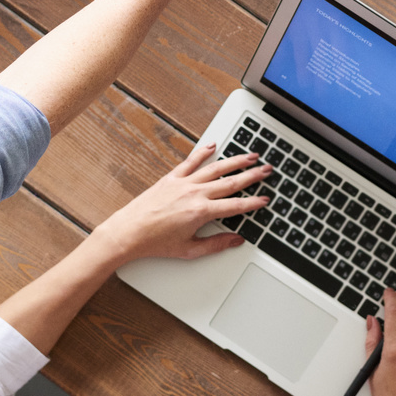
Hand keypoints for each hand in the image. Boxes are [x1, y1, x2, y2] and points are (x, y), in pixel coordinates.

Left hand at [88, 142, 268, 264]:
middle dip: (252, 175)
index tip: (264, 199)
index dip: (252, 203)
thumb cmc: (155, 242)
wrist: (129, 232)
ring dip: (234, 160)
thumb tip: (235, 240)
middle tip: (267, 170)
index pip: (235, 206)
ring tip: (249, 155)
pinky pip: (191, 162)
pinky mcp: (171, 178)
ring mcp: (183, 183)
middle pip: (230, 182)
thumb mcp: (189, 250)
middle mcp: (194, 194)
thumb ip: (215, 244)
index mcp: (201, 212)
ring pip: (215, 168)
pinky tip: (213, 145)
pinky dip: (202, 152)